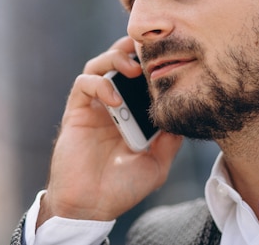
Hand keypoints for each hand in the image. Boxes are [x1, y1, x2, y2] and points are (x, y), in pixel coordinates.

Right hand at [37, 36, 182, 226]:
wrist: (91, 207)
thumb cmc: (122, 188)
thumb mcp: (156, 164)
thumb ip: (169, 140)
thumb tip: (182, 115)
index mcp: (131, 113)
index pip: (139, 76)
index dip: (150, 63)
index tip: (168, 58)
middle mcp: (112, 104)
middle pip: (118, 62)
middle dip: (131, 51)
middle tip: (148, 52)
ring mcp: (93, 106)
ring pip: (98, 65)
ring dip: (114, 60)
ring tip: (131, 70)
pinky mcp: (76, 112)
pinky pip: (83, 85)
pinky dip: (99, 84)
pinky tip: (114, 99)